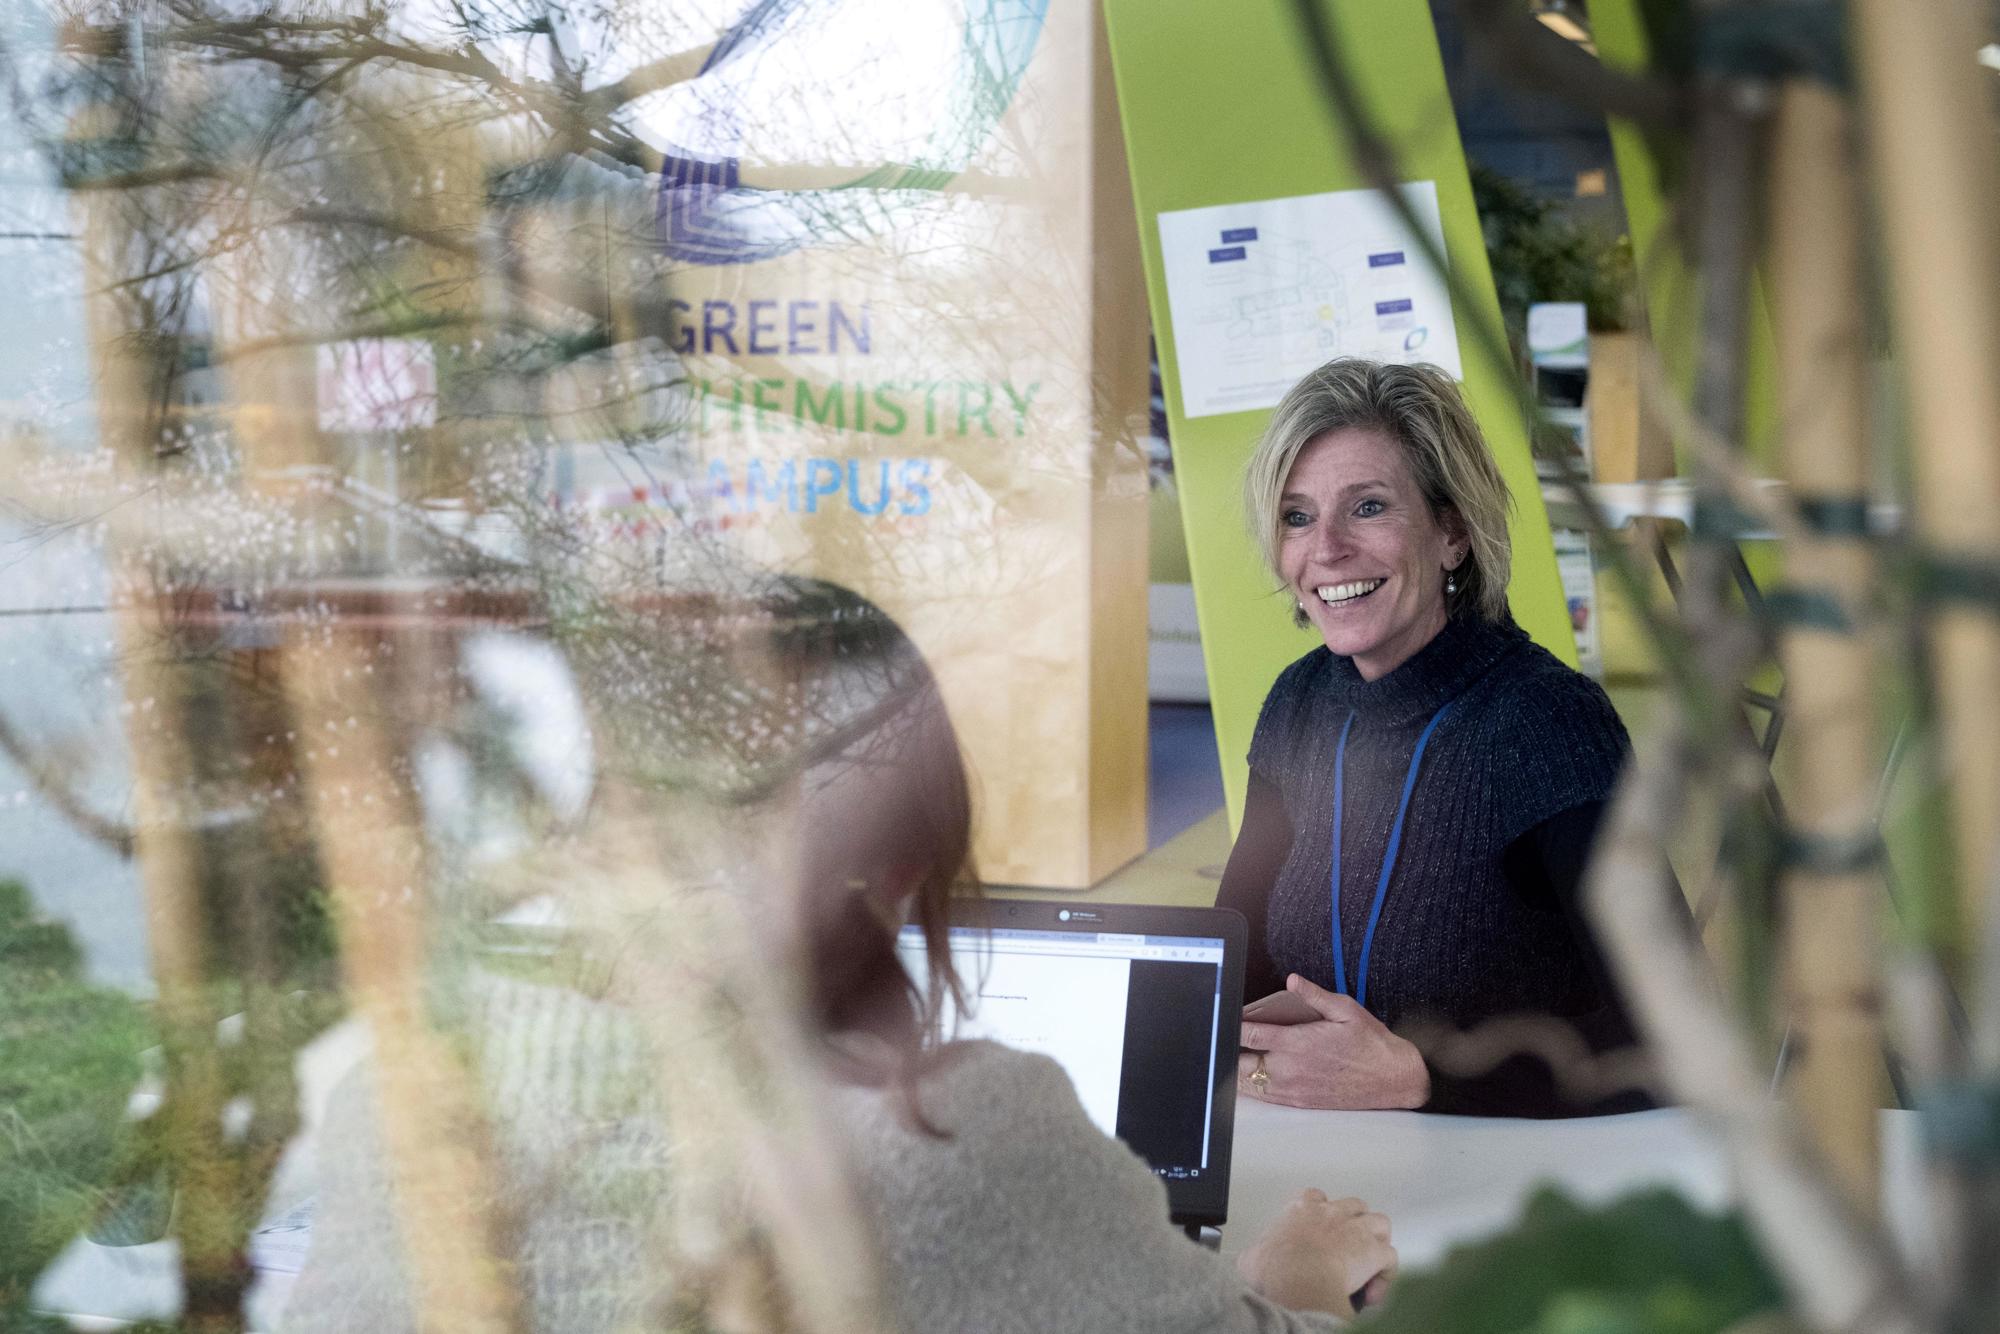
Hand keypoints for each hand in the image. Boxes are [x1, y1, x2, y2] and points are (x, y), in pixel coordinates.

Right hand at [1235, 1188, 1395, 1316]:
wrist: (1295, 1280)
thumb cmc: (1275, 1269)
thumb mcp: (1252, 1258)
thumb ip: (1256, 1254)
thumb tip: (1250, 1263)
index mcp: (1301, 1211)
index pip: (1315, 1199)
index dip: (1322, 1212)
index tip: (1320, 1229)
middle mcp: (1331, 1213)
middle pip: (1354, 1206)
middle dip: (1355, 1223)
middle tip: (1349, 1246)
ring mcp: (1355, 1230)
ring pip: (1380, 1222)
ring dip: (1378, 1240)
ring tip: (1371, 1260)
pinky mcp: (1373, 1252)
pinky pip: (1390, 1259)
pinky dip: (1385, 1274)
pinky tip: (1375, 1291)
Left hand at [1238, 974, 1429, 1109]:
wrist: (1393, 1079)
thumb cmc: (1371, 1043)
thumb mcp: (1346, 1009)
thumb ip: (1314, 995)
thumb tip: (1292, 981)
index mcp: (1298, 1043)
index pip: (1250, 1034)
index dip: (1232, 1025)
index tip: (1223, 1017)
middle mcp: (1291, 1069)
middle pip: (1241, 1063)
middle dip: (1230, 1050)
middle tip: (1227, 1038)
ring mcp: (1293, 1089)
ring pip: (1248, 1084)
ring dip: (1238, 1070)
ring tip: (1235, 1056)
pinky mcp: (1300, 1103)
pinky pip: (1264, 1098)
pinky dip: (1252, 1087)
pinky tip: (1251, 1076)